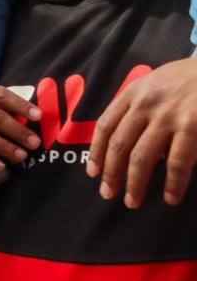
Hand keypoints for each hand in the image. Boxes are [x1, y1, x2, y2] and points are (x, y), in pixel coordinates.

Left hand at [87, 57, 196, 207]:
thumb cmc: (186, 79)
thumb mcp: (153, 84)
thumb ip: (135, 107)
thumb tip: (120, 140)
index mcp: (133, 93)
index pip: (106, 126)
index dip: (97, 152)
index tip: (93, 172)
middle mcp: (145, 105)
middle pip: (119, 145)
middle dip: (111, 173)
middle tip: (108, 194)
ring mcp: (168, 117)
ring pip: (142, 157)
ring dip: (135, 183)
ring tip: (132, 201)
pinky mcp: (191, 127)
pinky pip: (177, 163)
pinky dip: (173, 183)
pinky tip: (170, 197)